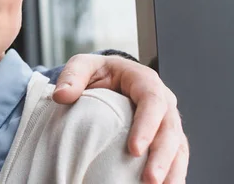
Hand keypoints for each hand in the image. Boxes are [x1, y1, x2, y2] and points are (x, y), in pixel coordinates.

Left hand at [52, 54, 188, 183]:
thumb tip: (61, 95)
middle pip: (169, 129)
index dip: (146, 126)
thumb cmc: (99, 72)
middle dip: (162, 156)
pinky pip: (176, 157)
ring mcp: (167, 121)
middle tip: (150, 179)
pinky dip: (173, 173)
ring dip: (172, 170)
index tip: (134, 150)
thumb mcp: (83, 66)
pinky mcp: (166, 138)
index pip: (152, 102)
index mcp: (144, 81)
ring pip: (178, 146)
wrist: (109, 78)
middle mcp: (162, 101)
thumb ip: (72, 76)